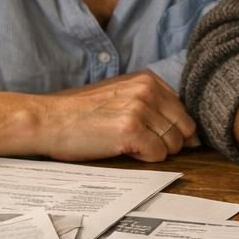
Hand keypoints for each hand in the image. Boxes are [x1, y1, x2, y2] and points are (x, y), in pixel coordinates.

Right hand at [37, 70, 195, 162]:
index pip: (182, 110)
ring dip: (155, 151)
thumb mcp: (121, 96)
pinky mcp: (131, 129)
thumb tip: (189, 134)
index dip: (174, 129)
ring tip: (129, 145)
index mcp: (148, 79)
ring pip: (174, 143)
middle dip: (170, 143)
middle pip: (184, 127)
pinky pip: (158, 154)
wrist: (49, 120)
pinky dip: (146, 158)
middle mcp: (147, 90)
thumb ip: (152, 104)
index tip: (156, 137)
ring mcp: (140, 108)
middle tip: (142, 145)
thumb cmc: (82, 113)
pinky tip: (125, 150)